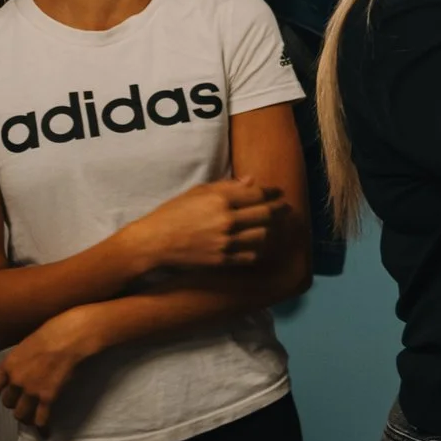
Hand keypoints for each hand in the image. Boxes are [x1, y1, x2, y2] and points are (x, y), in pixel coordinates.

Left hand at [0, 307, 106, 432]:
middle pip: (8, 402)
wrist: (73, 337)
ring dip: (25, 416)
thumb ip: (21, 359)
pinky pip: (41, 418)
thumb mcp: (28, 342)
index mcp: (8, 365)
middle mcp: (16, 381)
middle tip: (23, 403)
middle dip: (14, 403)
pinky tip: (45, 433)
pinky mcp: (49, 397)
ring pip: (21, 413)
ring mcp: (32, 390)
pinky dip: (42, 427)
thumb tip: (24, 365)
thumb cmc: (54, 331)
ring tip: (31, 417)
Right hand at [127, 178, 282, 271]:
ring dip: (271, 229)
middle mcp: (227, 220)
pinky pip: (251, 255)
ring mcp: (226, 242)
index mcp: (220, 200)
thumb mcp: (196, 193)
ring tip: (274, 225)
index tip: (278, 192)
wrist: (153, 243)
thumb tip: (251, 181)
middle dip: (280, 209)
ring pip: (263, 235)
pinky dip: (258, 249)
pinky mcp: (222, 259)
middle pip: (266, 214)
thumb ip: (226, 186)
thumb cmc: (172, 213)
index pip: (258, 194)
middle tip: (286, 207)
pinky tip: (259, 244)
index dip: (273, 192)